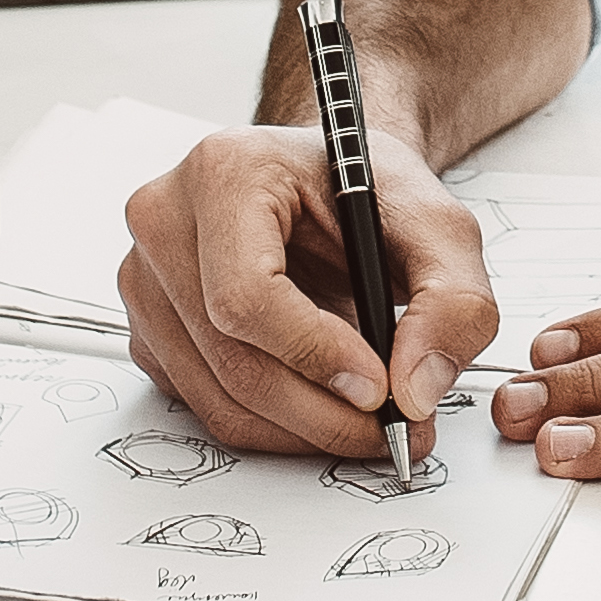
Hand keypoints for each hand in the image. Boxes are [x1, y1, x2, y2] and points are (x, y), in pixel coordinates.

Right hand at [118, 126, 498, 461]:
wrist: (328, 188)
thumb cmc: (368, 194)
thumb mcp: (440, 228)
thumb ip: (453, 301)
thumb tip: (416, 389)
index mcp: (225, 172)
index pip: (246, 294)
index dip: (314, 355)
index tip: (378, 386)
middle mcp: (166, 220)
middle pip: (232, 358)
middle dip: (323, 412)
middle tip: (396, 426)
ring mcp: (147, 280)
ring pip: (218, 398)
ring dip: (304, 429)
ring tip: (370, 417)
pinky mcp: (151, 330)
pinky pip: (206, 407)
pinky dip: (273, 424)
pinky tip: (322, 399)